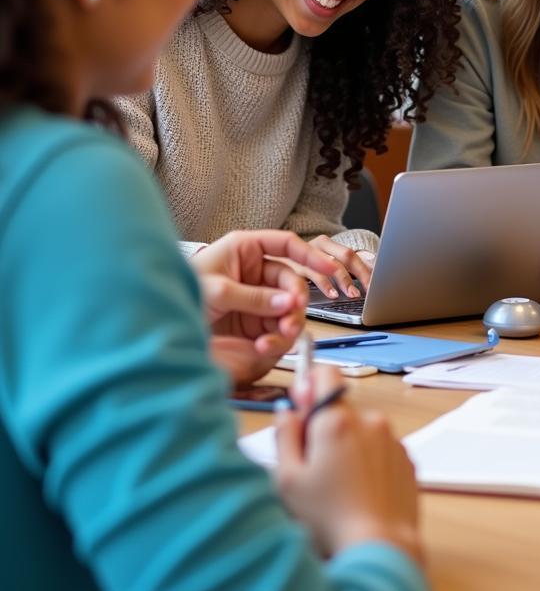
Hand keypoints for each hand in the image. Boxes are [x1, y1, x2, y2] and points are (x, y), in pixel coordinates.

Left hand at [192, 230, 338, 384]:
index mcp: (247, 250)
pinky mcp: (255, 320)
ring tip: (282, 334)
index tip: (329, 268)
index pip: (287, 245)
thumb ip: (254, 297)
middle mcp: (256, 271)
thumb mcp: (217, 290)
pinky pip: (276, 326)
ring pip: (288, 306)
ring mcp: (258, 297)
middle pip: (291, 280)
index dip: (310, 255)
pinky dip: (276, 337)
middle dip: (296, 299)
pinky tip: (265, 344)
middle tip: (294, 314)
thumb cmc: (183, 292)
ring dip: (290, 320)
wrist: (159, 321)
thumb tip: (288, 303)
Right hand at [268, 235, 374, 299]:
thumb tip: (374, 273)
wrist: (273, 259)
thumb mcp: (327, 265)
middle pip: (347, 256)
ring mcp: (307, 253)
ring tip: (353, 294)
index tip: (381, 283)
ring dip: (344, 279)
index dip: (369, 269)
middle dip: (361, 273)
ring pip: (331, 264)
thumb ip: (348, 269)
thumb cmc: (305, 266)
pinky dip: (325, 285)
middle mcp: (321, 245)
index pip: (356, 255)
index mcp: (333, 244)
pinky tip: (333, 295)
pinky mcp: (294, 264)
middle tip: (371, 290)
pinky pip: (313, 273)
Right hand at [275, 367, 422, 563]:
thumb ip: (284, 435)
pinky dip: (370, 462)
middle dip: (326, 426)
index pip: (325, 374)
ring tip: (340, 485)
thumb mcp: (288, 479)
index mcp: (338, 419)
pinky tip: (360, 491)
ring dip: (350, 446)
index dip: (309, 387)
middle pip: (342, 407)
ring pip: (363, 430)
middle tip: (314, 464)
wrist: (380, 546)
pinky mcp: (407, 459)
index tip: (302, 408)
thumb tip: (287, 411)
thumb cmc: (329, 517)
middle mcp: (370, 421)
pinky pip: (382, 449)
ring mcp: (392, 439)